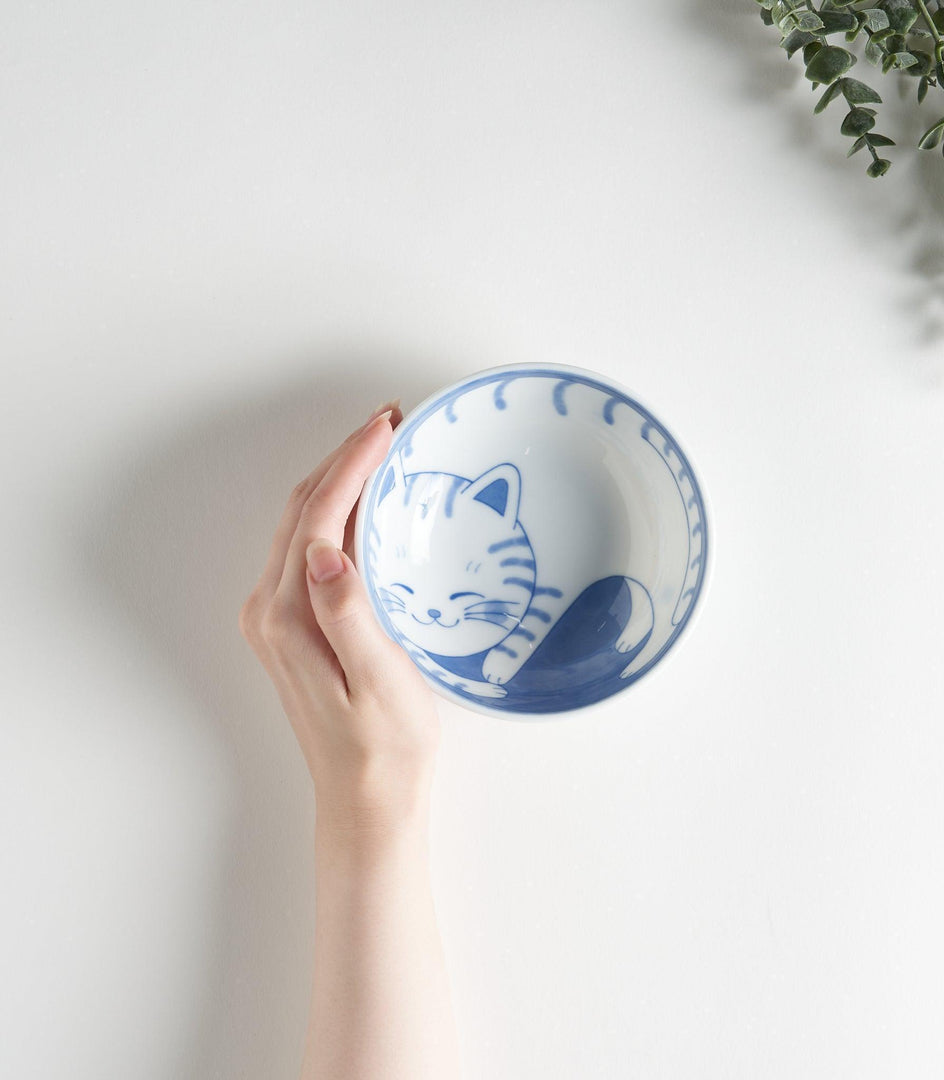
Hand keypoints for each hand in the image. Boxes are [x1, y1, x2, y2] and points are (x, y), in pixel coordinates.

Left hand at [239, 401, 439, 837]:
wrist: (367, 800)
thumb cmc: (384, 748)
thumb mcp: (379, 682)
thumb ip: (348, 615)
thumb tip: (326, 551)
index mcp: (290, 618)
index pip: (317, 517)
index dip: (351, 464)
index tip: (388, 426)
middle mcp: (272, 611)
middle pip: (302, 509)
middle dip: (344, 459)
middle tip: (390, 422)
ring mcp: (279, 618)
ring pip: (303, 524)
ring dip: (339, 480)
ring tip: (384, 450)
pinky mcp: (294, 627)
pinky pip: (310, 549)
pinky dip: (337, 513)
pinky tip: (368, 504)